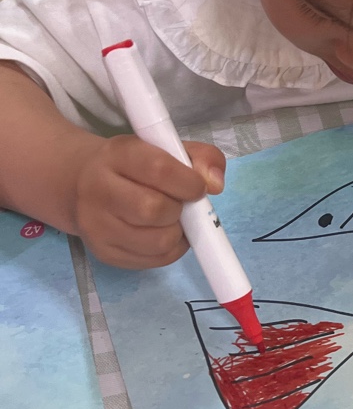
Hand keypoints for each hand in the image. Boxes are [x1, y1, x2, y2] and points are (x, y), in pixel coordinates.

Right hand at [71, 135, 226, 269]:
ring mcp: (96, 225)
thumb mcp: (166, 146)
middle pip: (153, 210)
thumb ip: (201, 157)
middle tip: (180, 204)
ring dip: (178, 233)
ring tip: (172, 219)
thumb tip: (215, 185)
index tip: (197, 187)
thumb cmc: (135, 164)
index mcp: (117, 154)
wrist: (81, 183)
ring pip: (156, 242)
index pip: (158, 170)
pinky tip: (163, 232)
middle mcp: (98, 189)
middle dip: (179, 210)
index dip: (188, 182)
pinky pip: (153, 261)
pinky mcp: (103, 252)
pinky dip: (171, 250)